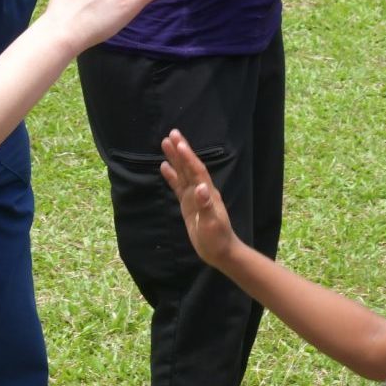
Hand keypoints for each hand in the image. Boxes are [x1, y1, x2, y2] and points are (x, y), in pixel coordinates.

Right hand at [159, 130, 238, 268]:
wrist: (220, 251)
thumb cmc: (218, 239)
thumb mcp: (212, 224)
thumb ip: (206, 206)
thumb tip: (200, 188)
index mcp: (207, 194)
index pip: (196, 171)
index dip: (188, 157)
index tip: (179, 142)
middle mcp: (201, 191)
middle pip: (189, 167)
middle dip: (181, 150)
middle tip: (172, 133)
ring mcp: (194, 197)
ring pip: (183, 173)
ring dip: (175, 159)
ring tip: (165, 143)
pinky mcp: (188, 204)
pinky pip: (178, 186)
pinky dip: (172, 175)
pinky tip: (164, 166)